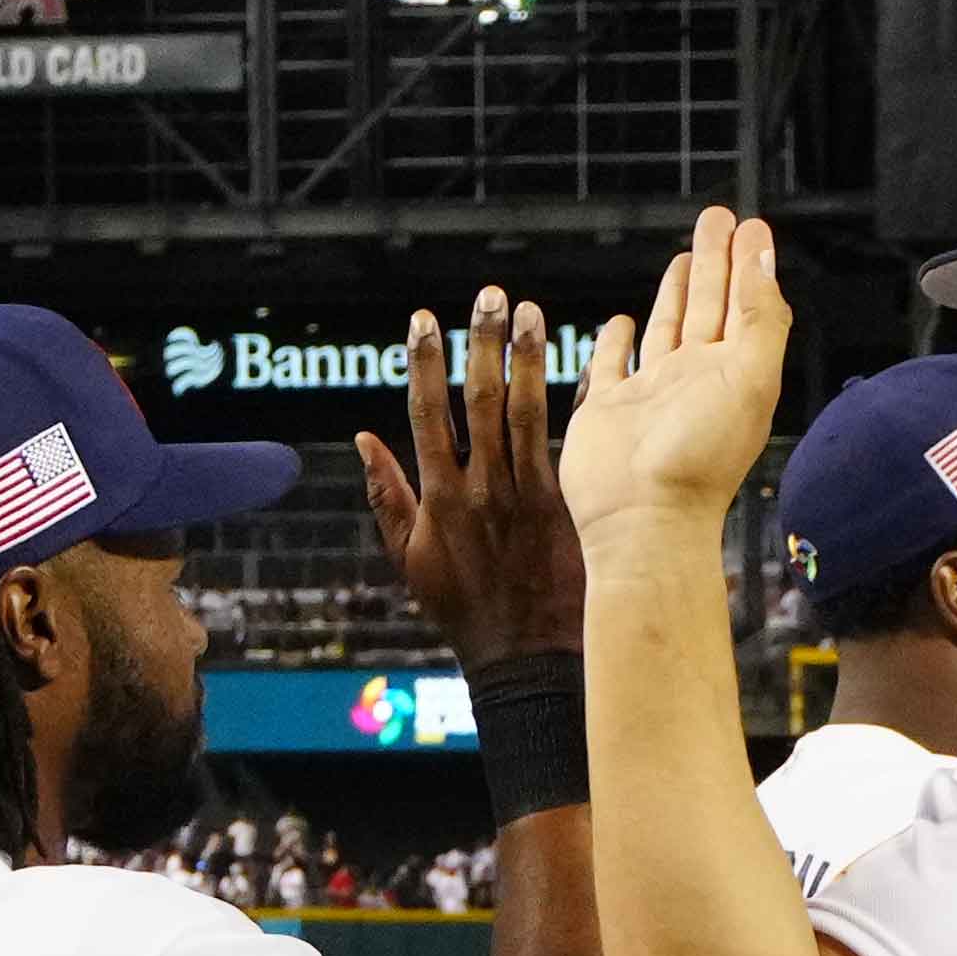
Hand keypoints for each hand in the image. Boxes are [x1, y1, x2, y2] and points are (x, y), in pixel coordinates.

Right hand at [357, 291, 587, 668]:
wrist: (527, 660)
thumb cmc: (465, 611)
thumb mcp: (411, 561)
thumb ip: (386, 497)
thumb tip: (363, 438)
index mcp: (441, 495)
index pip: (427, 413)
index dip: (425, 363)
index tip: (425, 318)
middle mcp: (484, 487)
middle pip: (480, 400)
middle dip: (481, 343)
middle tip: (488, 295)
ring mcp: (529, 495)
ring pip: (528, 413)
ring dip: (528, 359)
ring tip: (530, 312)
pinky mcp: (569, 506)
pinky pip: (574, 444)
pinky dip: (583, 402)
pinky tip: (594, 361)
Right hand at [556, 208, 787, 566]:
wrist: (643, 519)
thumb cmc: (700, 458)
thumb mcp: (750, 378)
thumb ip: (761, 317)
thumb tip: (763, 257)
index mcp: (734, 372)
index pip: (746, 303)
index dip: (749, 262)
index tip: (752, 224)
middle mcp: (695, 379)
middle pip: (709, 305)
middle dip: (714, 259)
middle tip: (717, 216)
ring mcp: (651, 393)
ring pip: (667, 327)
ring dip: (677, 292)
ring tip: (685, 256)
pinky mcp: (608, 407)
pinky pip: (613, 363)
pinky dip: (618, 340)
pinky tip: (622, 321)